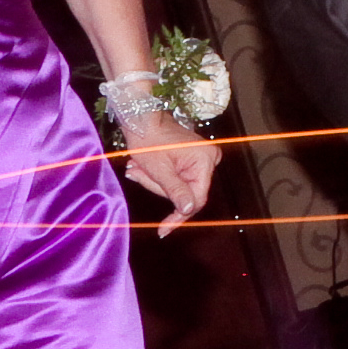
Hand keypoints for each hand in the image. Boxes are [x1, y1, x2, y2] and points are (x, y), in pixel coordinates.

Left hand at [116, 115, 215, 232]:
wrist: (142, 119)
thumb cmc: (149, 139)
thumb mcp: (159, 170)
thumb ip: (176, 191)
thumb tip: (188, 210)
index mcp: (205, 160)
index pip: (197, 199)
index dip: (179, 215)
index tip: (164, 229)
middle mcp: (209, 158)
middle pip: (187, 193)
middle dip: (160, 189)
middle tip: (138, 174)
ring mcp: (202, 158)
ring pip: (180, 187)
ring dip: (156, 182)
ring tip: (138, 168)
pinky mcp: (194, 158)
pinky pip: (178, 178)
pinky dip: (160, 177)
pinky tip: (144, 168)